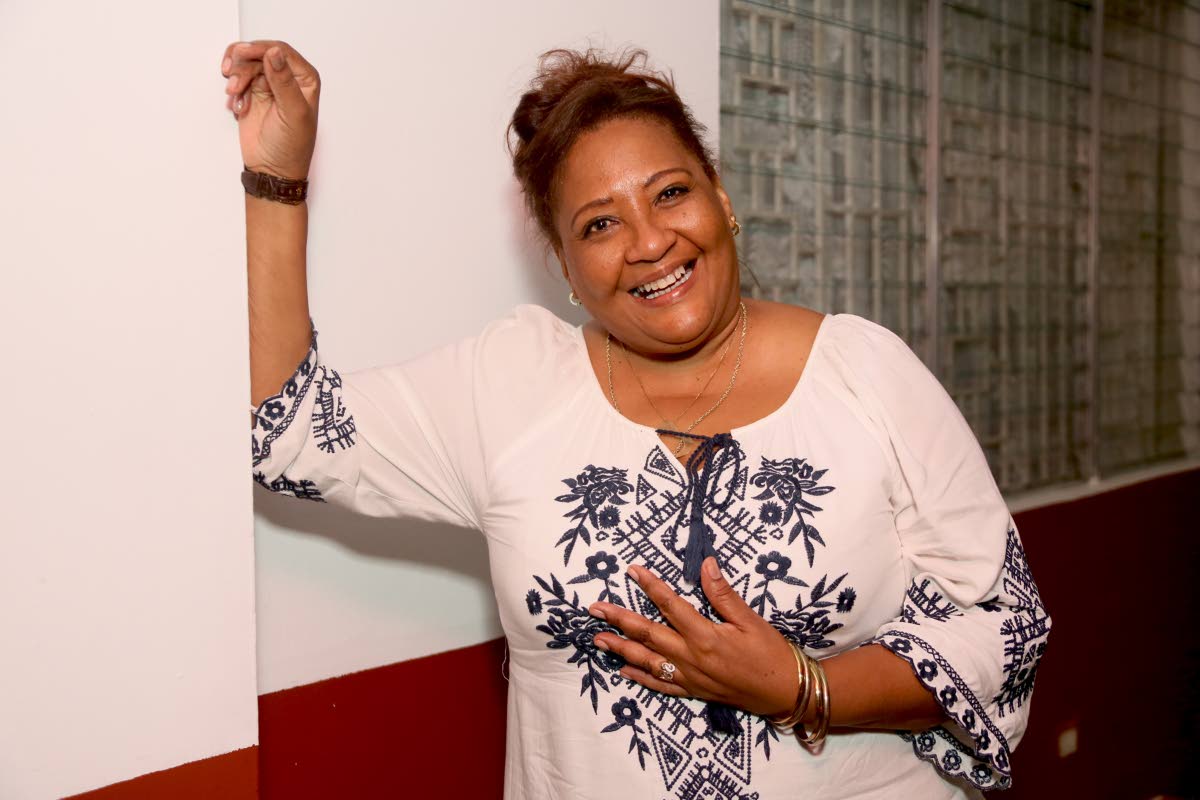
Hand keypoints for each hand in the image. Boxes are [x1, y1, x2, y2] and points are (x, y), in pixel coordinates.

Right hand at [219, 40, 319, 179]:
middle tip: (233, 85)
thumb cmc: (291, 147)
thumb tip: (274, 52)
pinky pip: (237, 79)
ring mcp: (269, 85)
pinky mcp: (252, 94)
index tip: (242, 54)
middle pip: (259, 55)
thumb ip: (284, 81)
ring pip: (245, 65)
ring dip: (236, 79)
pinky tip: (237, 108)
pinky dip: (233, 91)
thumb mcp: (293, 113)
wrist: (271, 170)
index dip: (260, 49)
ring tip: (234, 97)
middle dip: (243, 67)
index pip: (281, 51)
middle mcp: (288, 78)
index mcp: (305, 79)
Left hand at [590, 557, 798, 718]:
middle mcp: (691, 657)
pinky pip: (660, 685)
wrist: (785, 692)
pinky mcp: (693, 691)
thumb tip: (706, 563)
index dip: (649, 585)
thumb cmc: (771, 653)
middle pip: (647, 634)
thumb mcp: (750, 619)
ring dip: (620, 649)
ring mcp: (689, 676)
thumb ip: (723, 593)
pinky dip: (640, 678)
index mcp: (705, 635)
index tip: (631, 570)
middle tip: (595, 609)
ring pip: (647, 661)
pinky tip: (624, 671)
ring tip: (598, 639)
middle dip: (619, 620)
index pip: (670, 605)